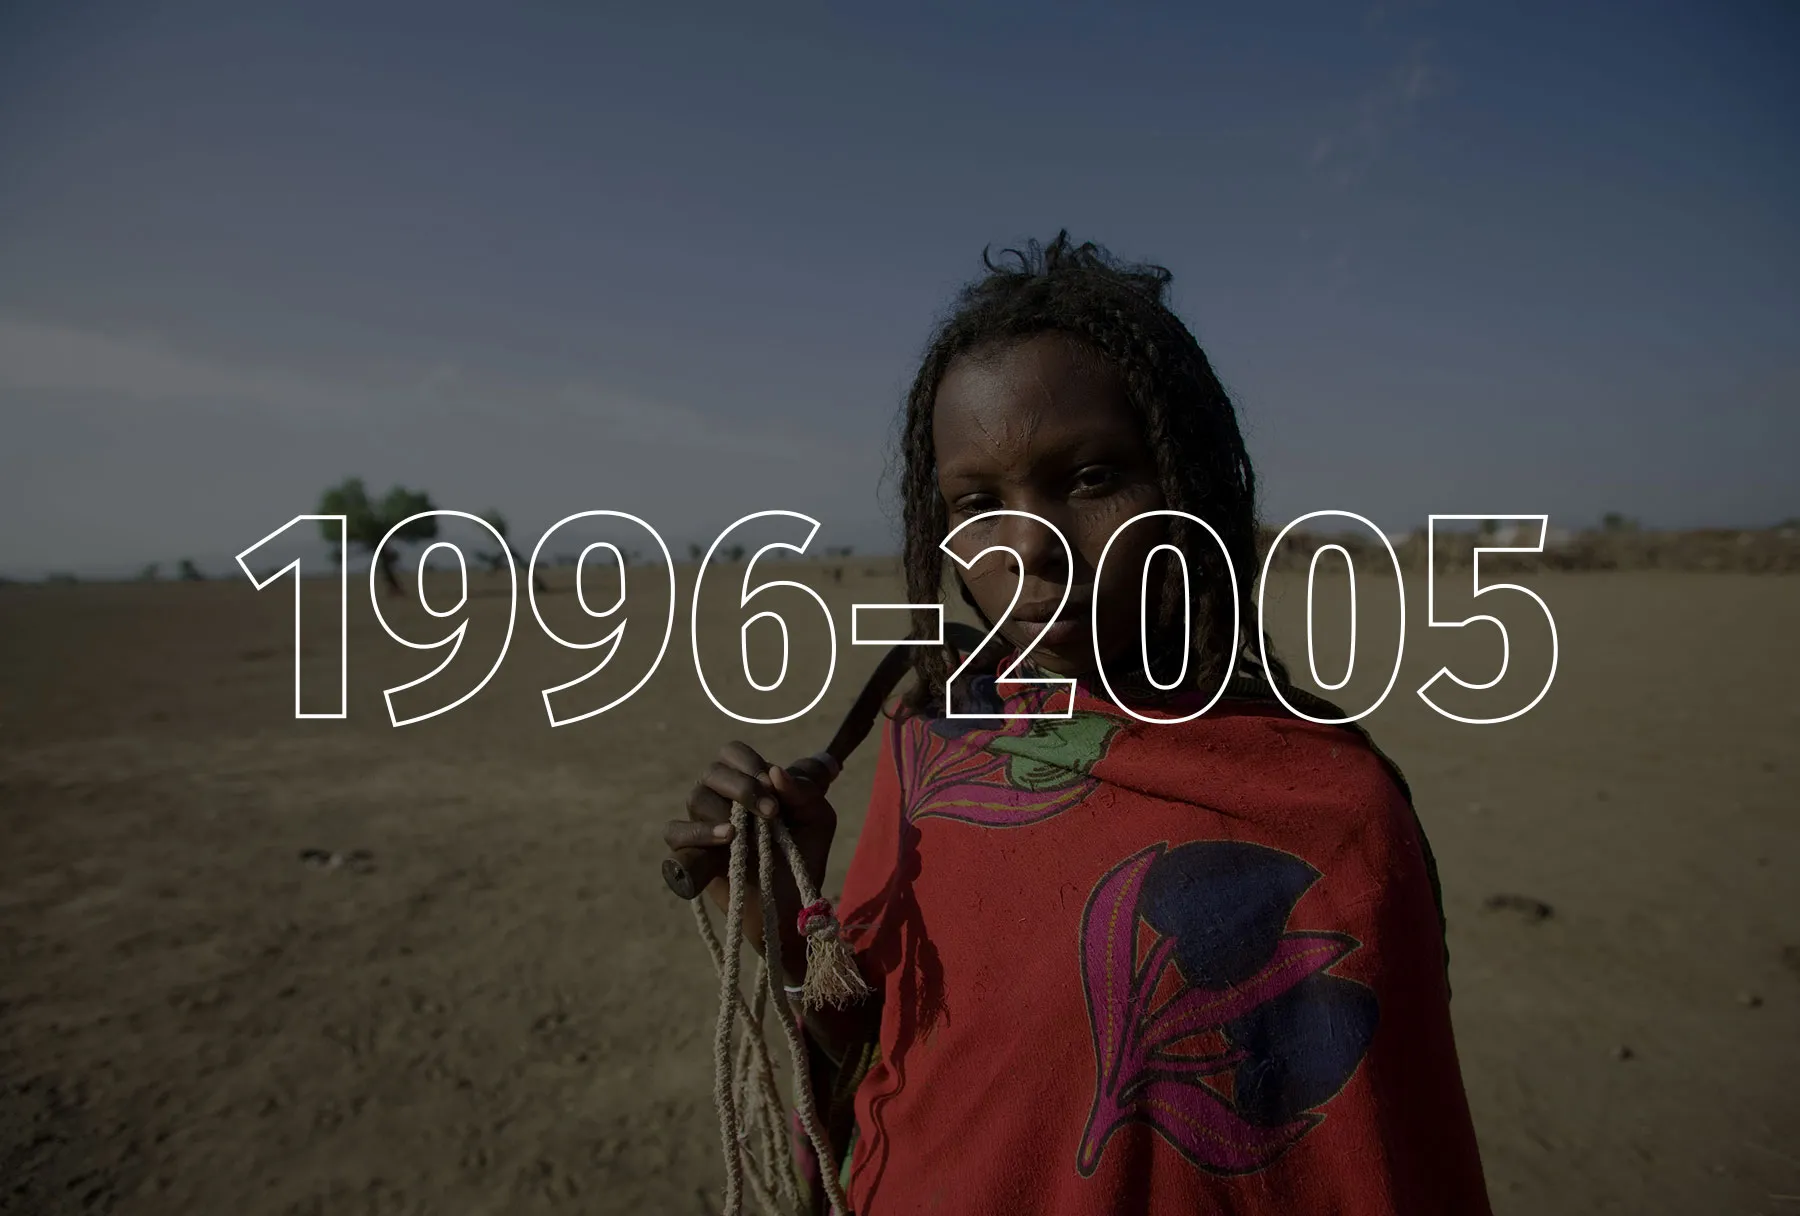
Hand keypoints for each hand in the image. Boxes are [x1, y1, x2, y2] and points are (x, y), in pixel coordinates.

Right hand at [664, 742, 838, 978]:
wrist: (792, 901)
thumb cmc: (803, 853)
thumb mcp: (817, 818)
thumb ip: (803, 790)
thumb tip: (774, 772)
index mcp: (748, 782)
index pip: (732, 753)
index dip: (749, 763)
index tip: (772, 785)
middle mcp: (721, 798)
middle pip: (713, 772)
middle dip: (742, 787)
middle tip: (771, 812)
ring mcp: (704, 824)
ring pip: (696, 798)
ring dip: (722, 809)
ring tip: (743, 831)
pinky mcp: (692, 853)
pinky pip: (675, 832)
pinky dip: (697, 832)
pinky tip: (725, 838)